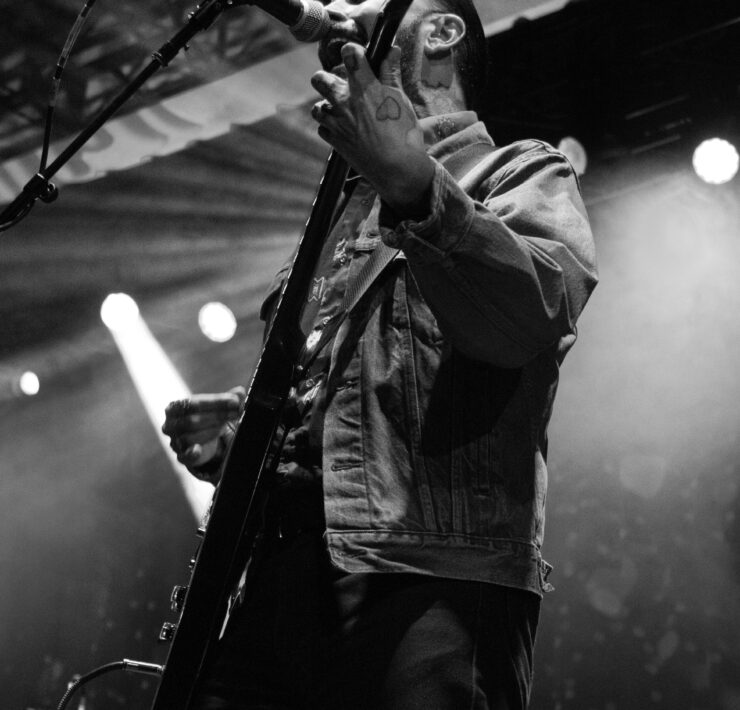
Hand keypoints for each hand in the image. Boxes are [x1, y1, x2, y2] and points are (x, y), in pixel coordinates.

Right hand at [162, 386, 245, 482]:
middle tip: (237, 412)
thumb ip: (227, 399)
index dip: (215, 402)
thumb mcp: (215, 406)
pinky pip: (184, 456)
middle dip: (217, 415)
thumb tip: (240, 392)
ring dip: (212, 431)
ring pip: (189, 437)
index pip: (193, 403)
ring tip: (227, 425)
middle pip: (191, 420)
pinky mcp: (181, 456)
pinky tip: (199, 449)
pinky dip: (191, 453)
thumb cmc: (204, 417)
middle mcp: (170, 424)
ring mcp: (174, 441)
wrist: (197, 439)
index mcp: (174, 408)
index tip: (234, 401)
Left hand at [310, 43, 434, 218]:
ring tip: (341, 110)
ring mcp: (337, 123)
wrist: (396, 169)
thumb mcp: (401, 100)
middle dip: (328, 78)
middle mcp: (345, 102)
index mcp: (364, 87)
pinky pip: (322, 128)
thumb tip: (391, 49)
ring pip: (317, 106)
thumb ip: (391, 73)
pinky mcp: (334, 141)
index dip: (353, 52)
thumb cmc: (404, 134)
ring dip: (326, 105)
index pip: (349, 54)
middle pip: (320, 79)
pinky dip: (329, 127)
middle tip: (342, 86)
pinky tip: (342, 128)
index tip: (359, 57)